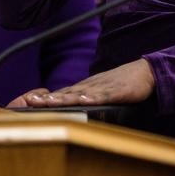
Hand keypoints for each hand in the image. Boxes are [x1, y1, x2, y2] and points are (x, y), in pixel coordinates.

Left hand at [6, 59, 155, 107]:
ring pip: (82, 94)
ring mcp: (104, 88)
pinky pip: (104, 95)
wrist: (145, 71)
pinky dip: (93, 98)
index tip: (29, 101)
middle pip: (67, 92)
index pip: (63, 92)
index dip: (47, 97)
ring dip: (65, 98)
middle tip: (32, 101)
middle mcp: (92, 86)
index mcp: (87, 87)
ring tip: (50, 102)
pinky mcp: (118, 91)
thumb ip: (85, 95)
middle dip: (49, 98)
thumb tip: (68, 103)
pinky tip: (84, 100)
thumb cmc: (122, 82)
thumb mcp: (100, 88)